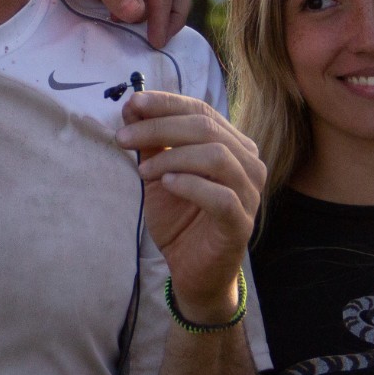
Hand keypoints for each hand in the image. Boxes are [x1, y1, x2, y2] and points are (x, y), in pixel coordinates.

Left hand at [117, 92, 263, 322]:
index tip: (131, 103)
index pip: (202, 111)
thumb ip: (151, 142)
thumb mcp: (159, 174)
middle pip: (206, 129)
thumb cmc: (180, 218)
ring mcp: (249, 194)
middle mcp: (248, 164)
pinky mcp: (241, 224)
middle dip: (159, 128)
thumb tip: (132, 105)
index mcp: (232, 145)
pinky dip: (191, 185)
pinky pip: (221, 197)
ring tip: (142, 169)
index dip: (166, 104)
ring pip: (216, 156)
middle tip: (123, 137)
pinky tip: (166, 185)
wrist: (192, 271)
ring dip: (172, 157)